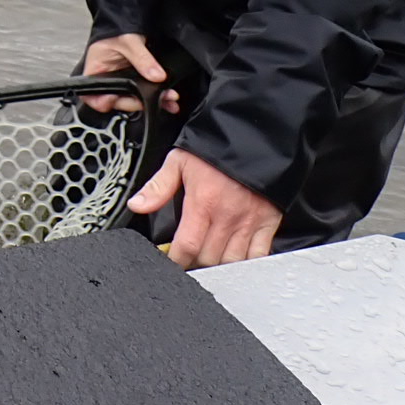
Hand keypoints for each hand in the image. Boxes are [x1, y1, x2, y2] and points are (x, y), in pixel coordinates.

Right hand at [79, 33, 179, 115]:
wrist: (127, 19)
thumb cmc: (117, 28)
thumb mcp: (128, 41)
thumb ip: (142, 59)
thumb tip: (156, 75)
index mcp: (96, 70)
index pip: (93, 96)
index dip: (104, 101)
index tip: (119, 99)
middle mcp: (107, 79)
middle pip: (118, 101)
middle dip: (138, 103)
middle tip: (154, 99)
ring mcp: (122, 82)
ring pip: (134, 100)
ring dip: (152, 102)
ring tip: (168, 98)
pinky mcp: (135, 81)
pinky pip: (145, 93)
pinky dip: (158, 97)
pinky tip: (168, 98)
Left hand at [129, 149, 283, 269]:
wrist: (256, 137)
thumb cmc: (216, 148)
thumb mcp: (180, 161)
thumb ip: (158, 187)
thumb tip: (136, 205)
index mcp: (203, 202)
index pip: (187, 246)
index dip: (176, 260)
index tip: (171, 260)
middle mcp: (227, 216)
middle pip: (209, 259)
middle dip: (195, 262)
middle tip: (189, 258)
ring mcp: (249, 222)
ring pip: (233, 262)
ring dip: (219, 266)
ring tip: (210, 260)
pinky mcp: (268, 224)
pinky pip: (259, 256)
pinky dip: (247, 264)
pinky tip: (236, 260)